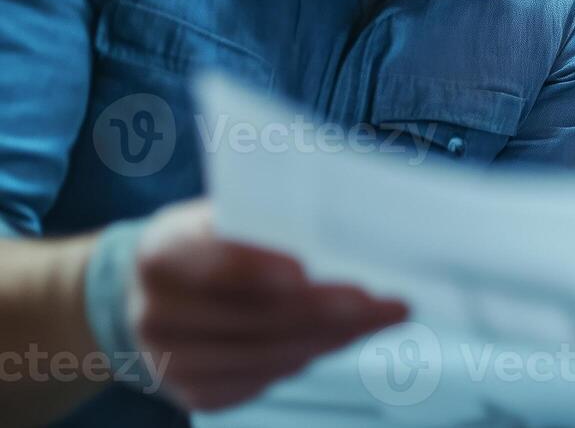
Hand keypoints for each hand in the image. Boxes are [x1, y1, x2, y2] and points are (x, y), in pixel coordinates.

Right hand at [127, 199, 407, 410]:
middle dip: (329, 310)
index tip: (308, 271)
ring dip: (335, 335)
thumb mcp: (221, 215)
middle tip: (389, 300)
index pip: (214, 264)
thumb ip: (264, 220)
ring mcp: (173, 362)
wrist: (151, 295)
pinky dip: (313, 354)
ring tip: (385, 315)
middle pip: (256, 318)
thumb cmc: (208, 242)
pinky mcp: (197, 393)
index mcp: (161, 254)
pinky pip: (266, 378)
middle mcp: (158, 315)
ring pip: (269, 354)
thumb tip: (346, 225)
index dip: (258, 269)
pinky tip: (348, 334)